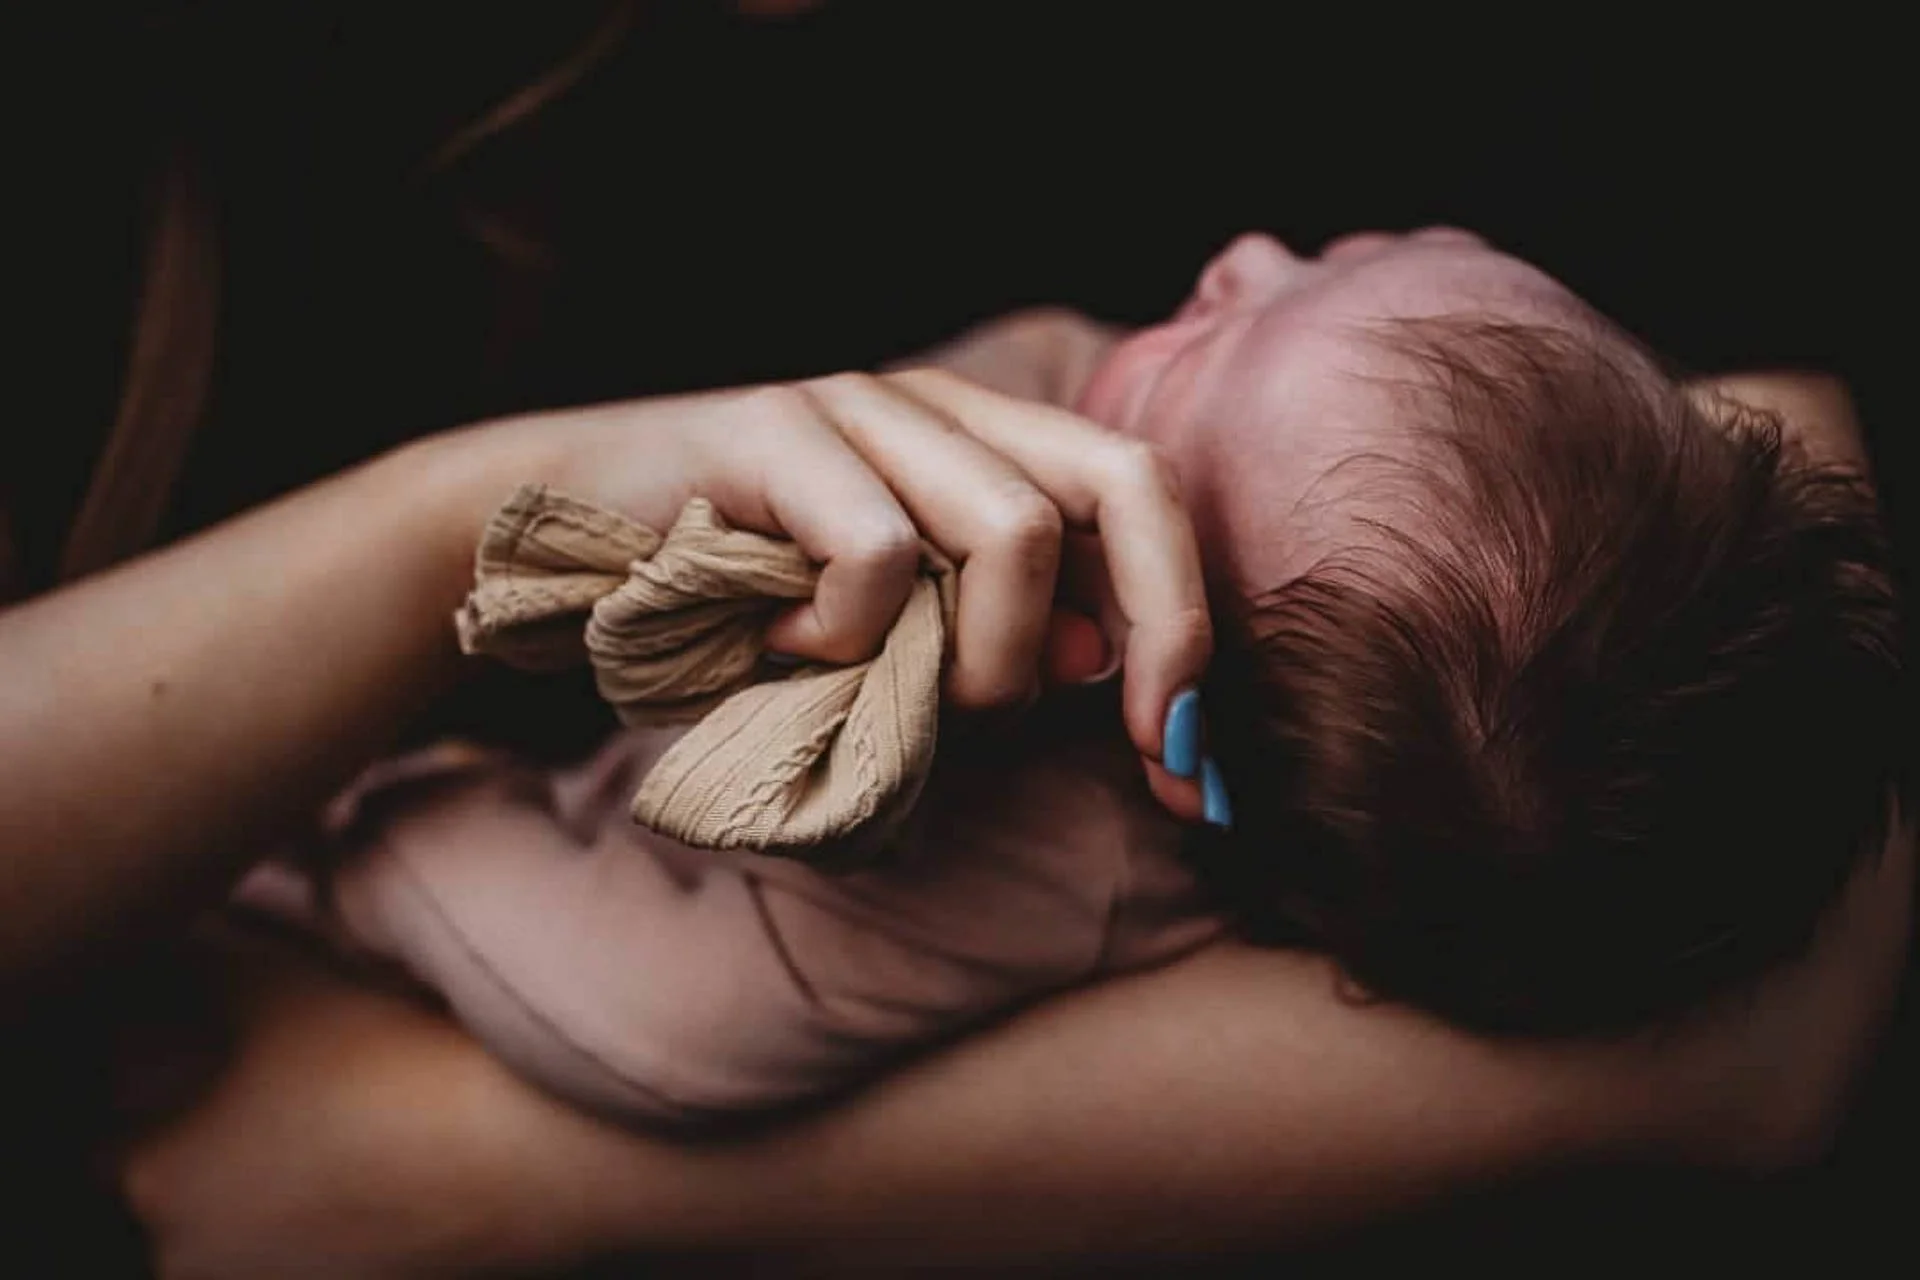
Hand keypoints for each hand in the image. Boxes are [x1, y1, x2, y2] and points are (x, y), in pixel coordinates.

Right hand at [477, 368, 1212, 816]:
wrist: (544, 556)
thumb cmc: (724, 614)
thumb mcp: (883, 647)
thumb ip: (989, 640)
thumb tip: (1099, 659)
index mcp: (981, 445)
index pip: (1143, 499)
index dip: (1191, 629)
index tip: (1191, 771)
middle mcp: (937, 409)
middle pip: (1125, 481)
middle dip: (1167, 633)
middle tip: (1147, 752)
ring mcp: (856, 409)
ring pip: (1013, 533)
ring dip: (980, 661)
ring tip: (887, 692)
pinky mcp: (773, 433)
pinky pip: (880, 558)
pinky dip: (848, 638)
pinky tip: (780, 646)